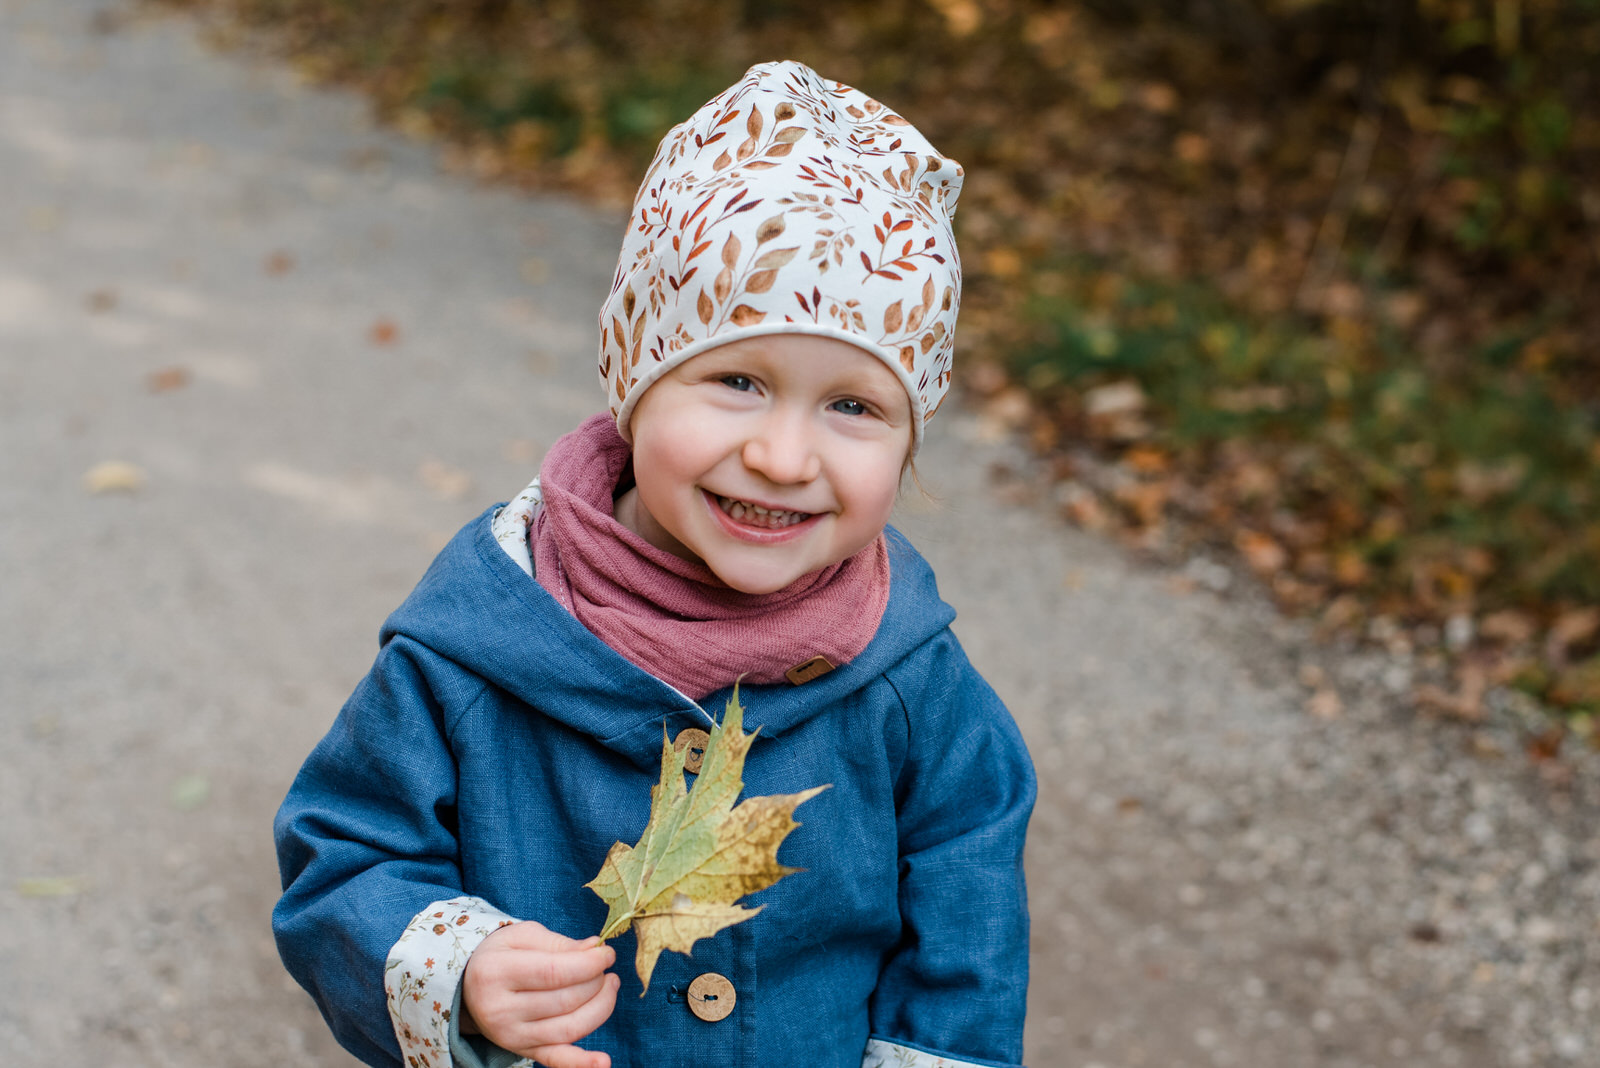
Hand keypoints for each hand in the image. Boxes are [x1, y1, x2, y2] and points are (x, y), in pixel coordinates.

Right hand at [459, 921, 618, 1067]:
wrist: (469, 988)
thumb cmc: (501, 956)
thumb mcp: (522, 937)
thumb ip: (558, 943)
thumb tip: (593, 948)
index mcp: (495, 973)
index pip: (554, 972)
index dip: (589, 964)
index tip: (607, 954)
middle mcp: (500, 1010)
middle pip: (565, 1000)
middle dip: (596, 982)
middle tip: (605, 968)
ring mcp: (511, 1036)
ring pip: (569, 1028)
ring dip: (601, 1007)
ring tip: (610, 986)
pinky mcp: (523, 1051)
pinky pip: (556, 1060)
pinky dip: (581, 1063)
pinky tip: (603, 1061)